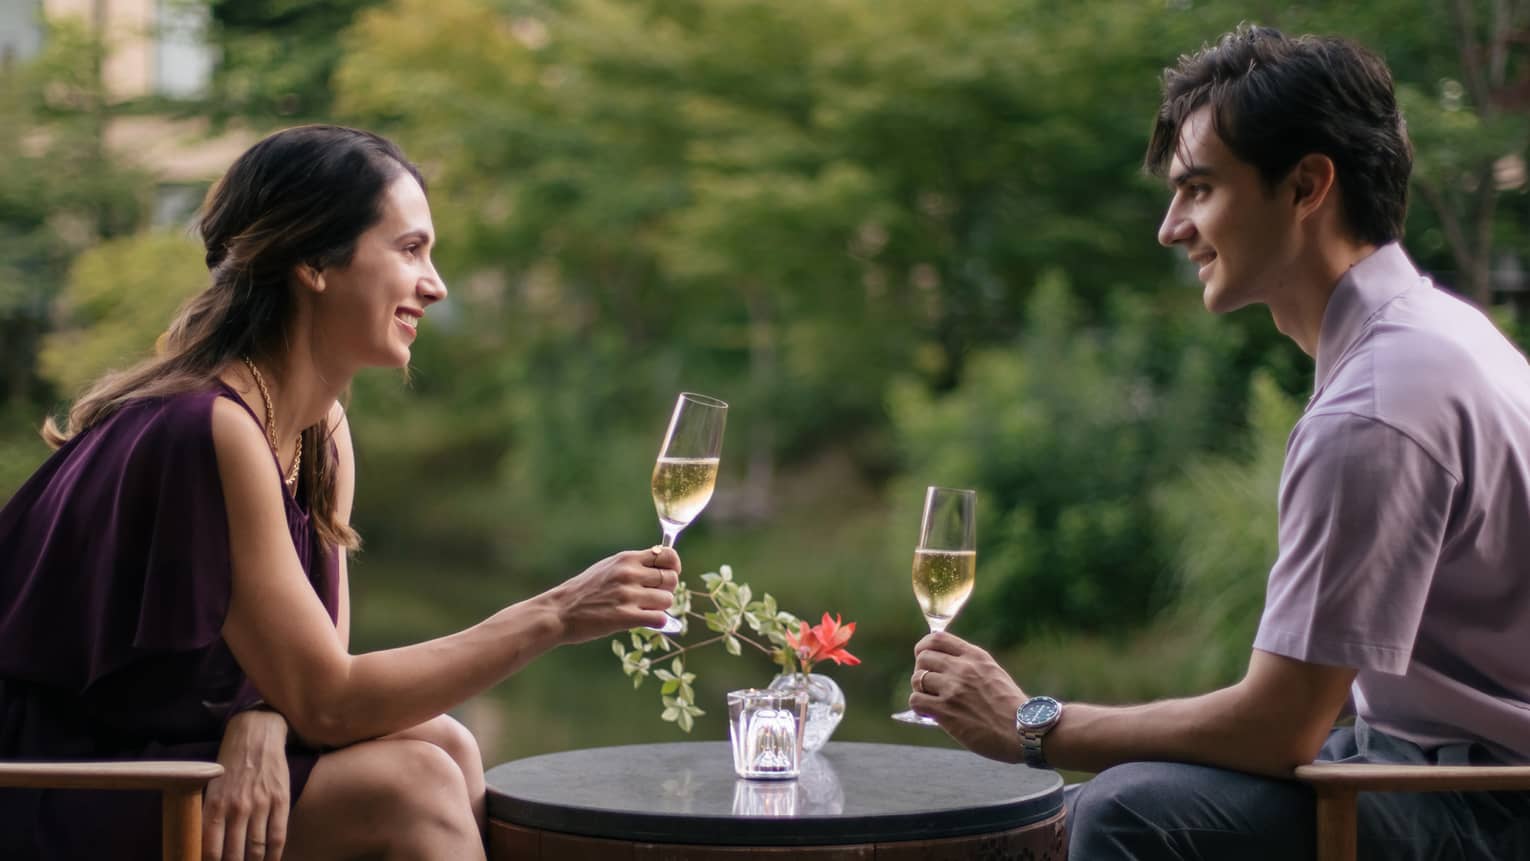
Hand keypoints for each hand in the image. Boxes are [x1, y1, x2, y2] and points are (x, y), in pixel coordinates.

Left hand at [204, 707, 289, 860]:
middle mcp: (236, 807)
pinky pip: (278, 836)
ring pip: (256, 849)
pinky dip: (274, 856)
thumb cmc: (230, 763)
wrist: (256, 734)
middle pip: (234, 855)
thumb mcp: (211, 787)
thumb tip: (206, 847)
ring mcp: (260, 804)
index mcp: (214, 805)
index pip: (210, 851)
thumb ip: (209, 815)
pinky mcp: (280, 799)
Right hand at [546, 546, 680, 642]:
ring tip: (645, 610)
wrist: (559, 611)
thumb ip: (633, 565)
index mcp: (626, 559)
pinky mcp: (625, 617)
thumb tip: (662, 566)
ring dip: (660, 608)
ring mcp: (627, 595)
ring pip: (667, 600)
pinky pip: (659, 619)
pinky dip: (657, 622)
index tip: (667, 575)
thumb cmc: (584, 590)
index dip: (673, 566)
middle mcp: (629, 574)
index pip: (668, 555)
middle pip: (671, 579)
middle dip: (667, 590)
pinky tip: (645, 621)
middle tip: (654, 597)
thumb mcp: (608, 567)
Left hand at [910, 632, 1026, 763]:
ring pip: (917, 678)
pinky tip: (928, 712)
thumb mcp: (994, 674)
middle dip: (921, 670)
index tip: (924, 656)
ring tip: (930, 699)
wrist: (1025, 730)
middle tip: (929, 684)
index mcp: (975, 656)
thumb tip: (944, 668)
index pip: (937, 638)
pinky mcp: (946, 711)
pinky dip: (919, 706)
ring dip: (920, 689)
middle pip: (923, 657)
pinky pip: (917, 700)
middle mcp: (962, 668)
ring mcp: (953, 689)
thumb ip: (971, 667)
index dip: (924, 647)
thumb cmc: (1012, 707)